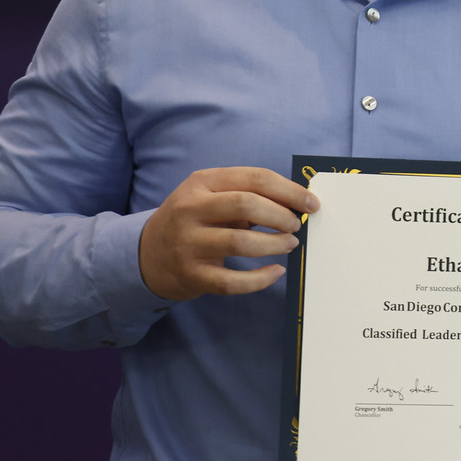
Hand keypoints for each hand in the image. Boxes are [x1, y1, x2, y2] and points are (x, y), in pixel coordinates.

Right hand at [137, 167, 317, 300]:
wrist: (148, 254)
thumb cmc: (195, 221)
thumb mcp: (211, 197)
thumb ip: (248, 195)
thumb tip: (297, 204)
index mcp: (202, 182)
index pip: (255, 178)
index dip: (289, 191)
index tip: (311, 203)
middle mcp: (190, 209)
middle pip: (247, 204)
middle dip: (281, 215)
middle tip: (296, 225)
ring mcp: (188, 243)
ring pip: (240, 242)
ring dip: (274, 244)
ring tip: (289, 244)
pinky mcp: (190, 275)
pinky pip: (232, 282)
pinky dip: (260, 279)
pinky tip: (275, 272)